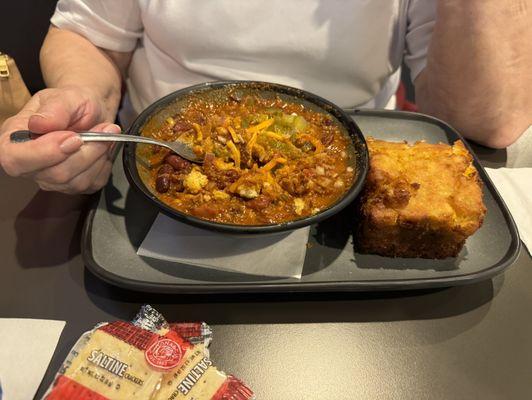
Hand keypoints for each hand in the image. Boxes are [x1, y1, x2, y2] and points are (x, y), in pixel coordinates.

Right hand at [0, 86, 120, 193]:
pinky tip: (102, 148)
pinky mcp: (74, 186)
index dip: (45, 152)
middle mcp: (30, 165)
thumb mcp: (64, 96)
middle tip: (103, 129)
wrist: (92, 113)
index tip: (73, 137)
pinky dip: (104, 164)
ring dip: (98, 155)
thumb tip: (39, 123)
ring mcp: (52, 180)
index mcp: (14, 140)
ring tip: (105, 133)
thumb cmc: (73, 103)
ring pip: (77, 181)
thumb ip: (53, 109)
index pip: (16, 159)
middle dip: (85, 151)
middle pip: (55, 174)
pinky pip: (93, 182)